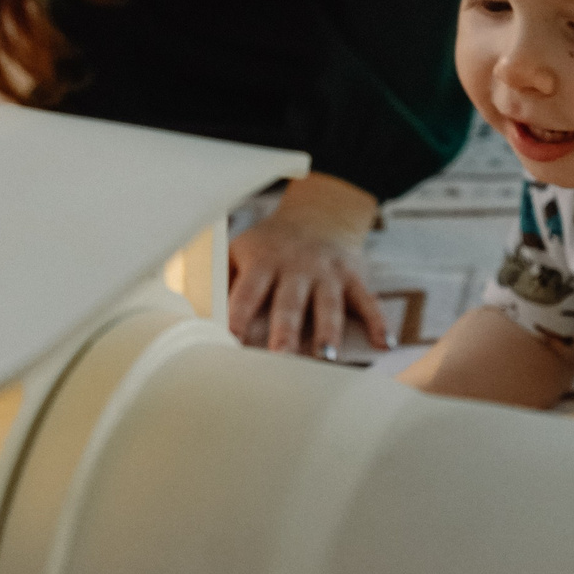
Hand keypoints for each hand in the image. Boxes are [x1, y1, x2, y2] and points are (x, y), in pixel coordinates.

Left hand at [228, 172, 386, 356]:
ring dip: (328, 331)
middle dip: (285, 330)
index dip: (238, 316)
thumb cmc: (269, 245)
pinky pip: (367, 300)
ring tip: (327, 358)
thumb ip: (221, 281)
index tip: (230, 341)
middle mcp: (296, 266)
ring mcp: (327, 272)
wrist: (317, 215)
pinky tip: (382, 344)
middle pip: (289, 301)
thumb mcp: (240, 251)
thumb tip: (191, 314)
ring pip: (328, 304)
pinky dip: (377, 322)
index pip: (247, 292)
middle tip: (280, 357)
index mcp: (262, 261)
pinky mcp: (353, 276)